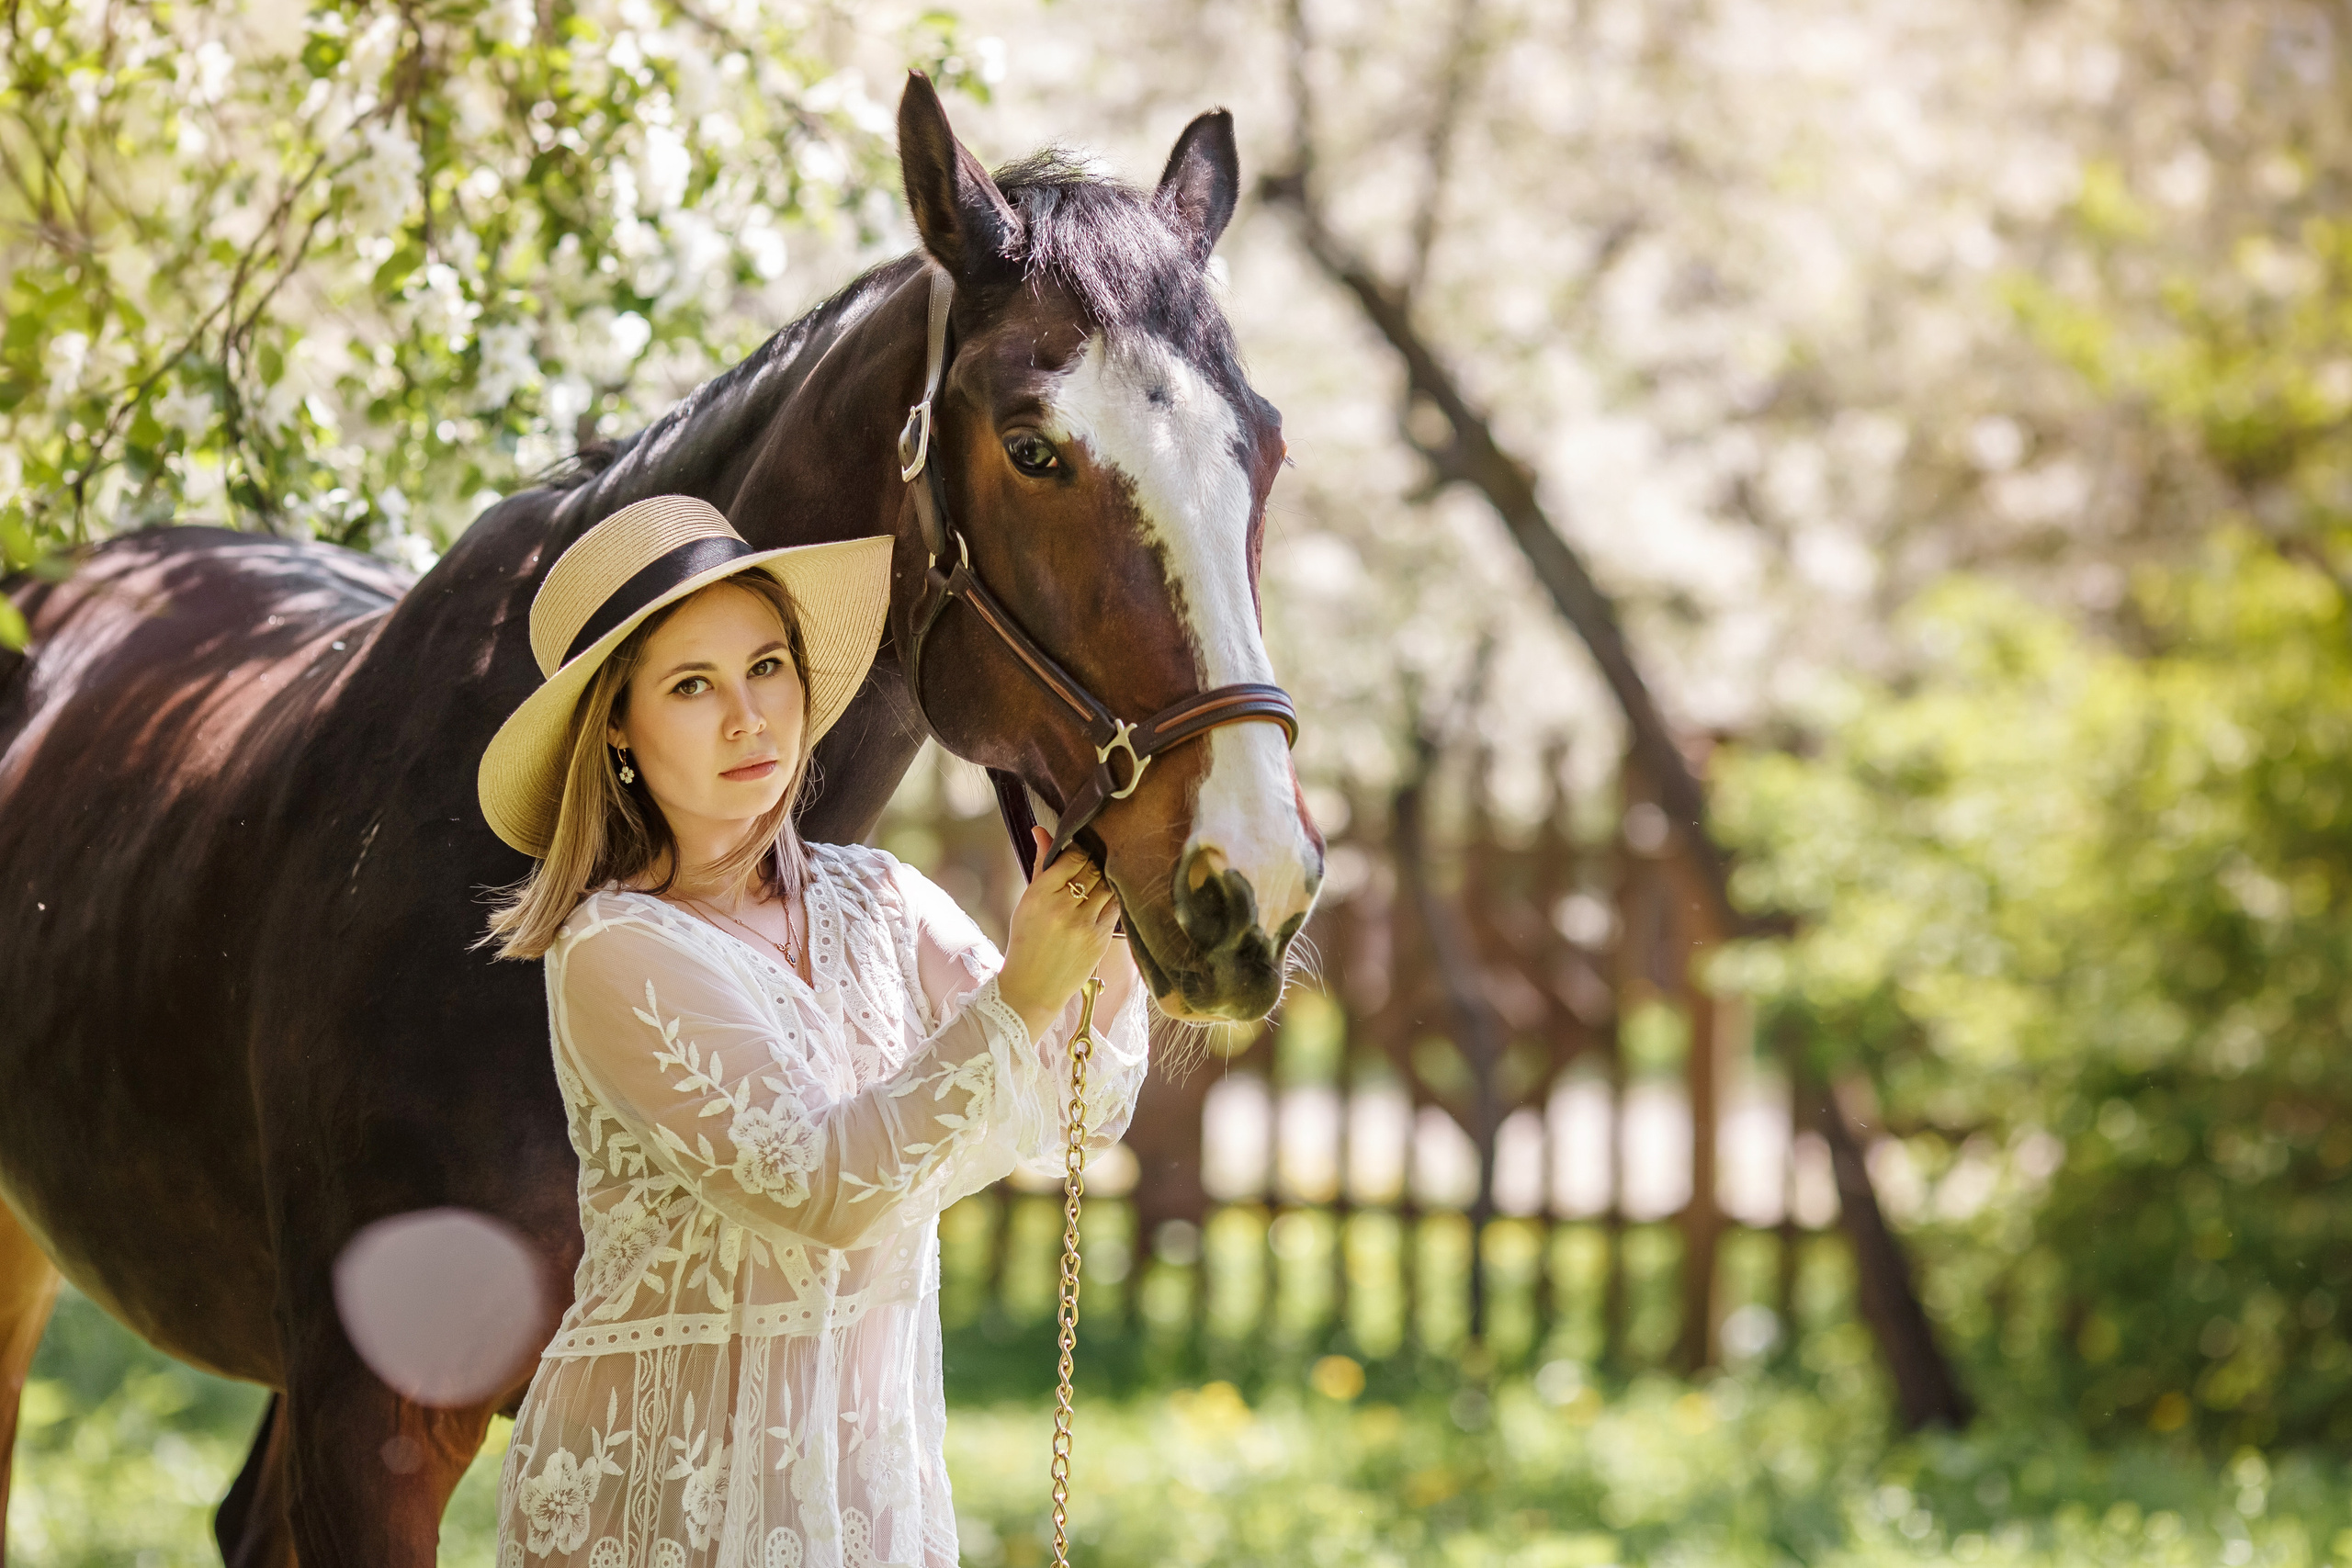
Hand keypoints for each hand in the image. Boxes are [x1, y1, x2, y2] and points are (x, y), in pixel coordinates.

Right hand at [996, 828, 1122, 1040]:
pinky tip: (1106, 897)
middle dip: (1095, 863)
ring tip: (1101, 879)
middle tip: (1095, 863)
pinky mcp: (1101, 938)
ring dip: (1106, 878)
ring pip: (1107, 884)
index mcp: (1039, 894)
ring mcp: (1084, 923)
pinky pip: (1115, 906)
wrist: (1033, 987)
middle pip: (1093, 868)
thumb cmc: (1027, 942)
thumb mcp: (1027, 902)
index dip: (1080, 850)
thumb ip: (1040, 865)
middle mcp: (1063, 907)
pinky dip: (1113, 897)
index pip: (1072, 856)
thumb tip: (1041, 830)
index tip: (1081, 852)